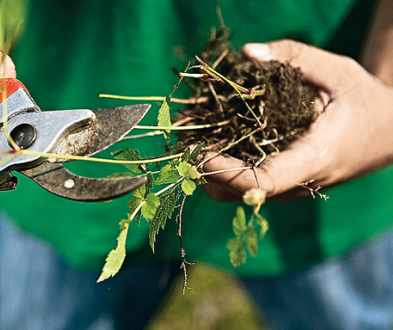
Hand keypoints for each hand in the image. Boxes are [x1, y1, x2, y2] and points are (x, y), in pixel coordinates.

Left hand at [202, 39, 392, 200]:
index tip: (199, 151)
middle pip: (238, 194)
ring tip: (194, 140)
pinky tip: (214, 144)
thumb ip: (294, 57)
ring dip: (211, 172)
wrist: (391, 133)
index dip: (223, 171)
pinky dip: (224, 170)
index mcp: (313, 160)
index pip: (259, 183)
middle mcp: (298, 185)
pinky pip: (247, 187)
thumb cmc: (366, 101)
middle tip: (183, 141)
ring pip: (238, 196)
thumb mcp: (338, 71)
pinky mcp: (286, 186)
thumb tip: (248, 52)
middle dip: (206, 172)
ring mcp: (291, 190)